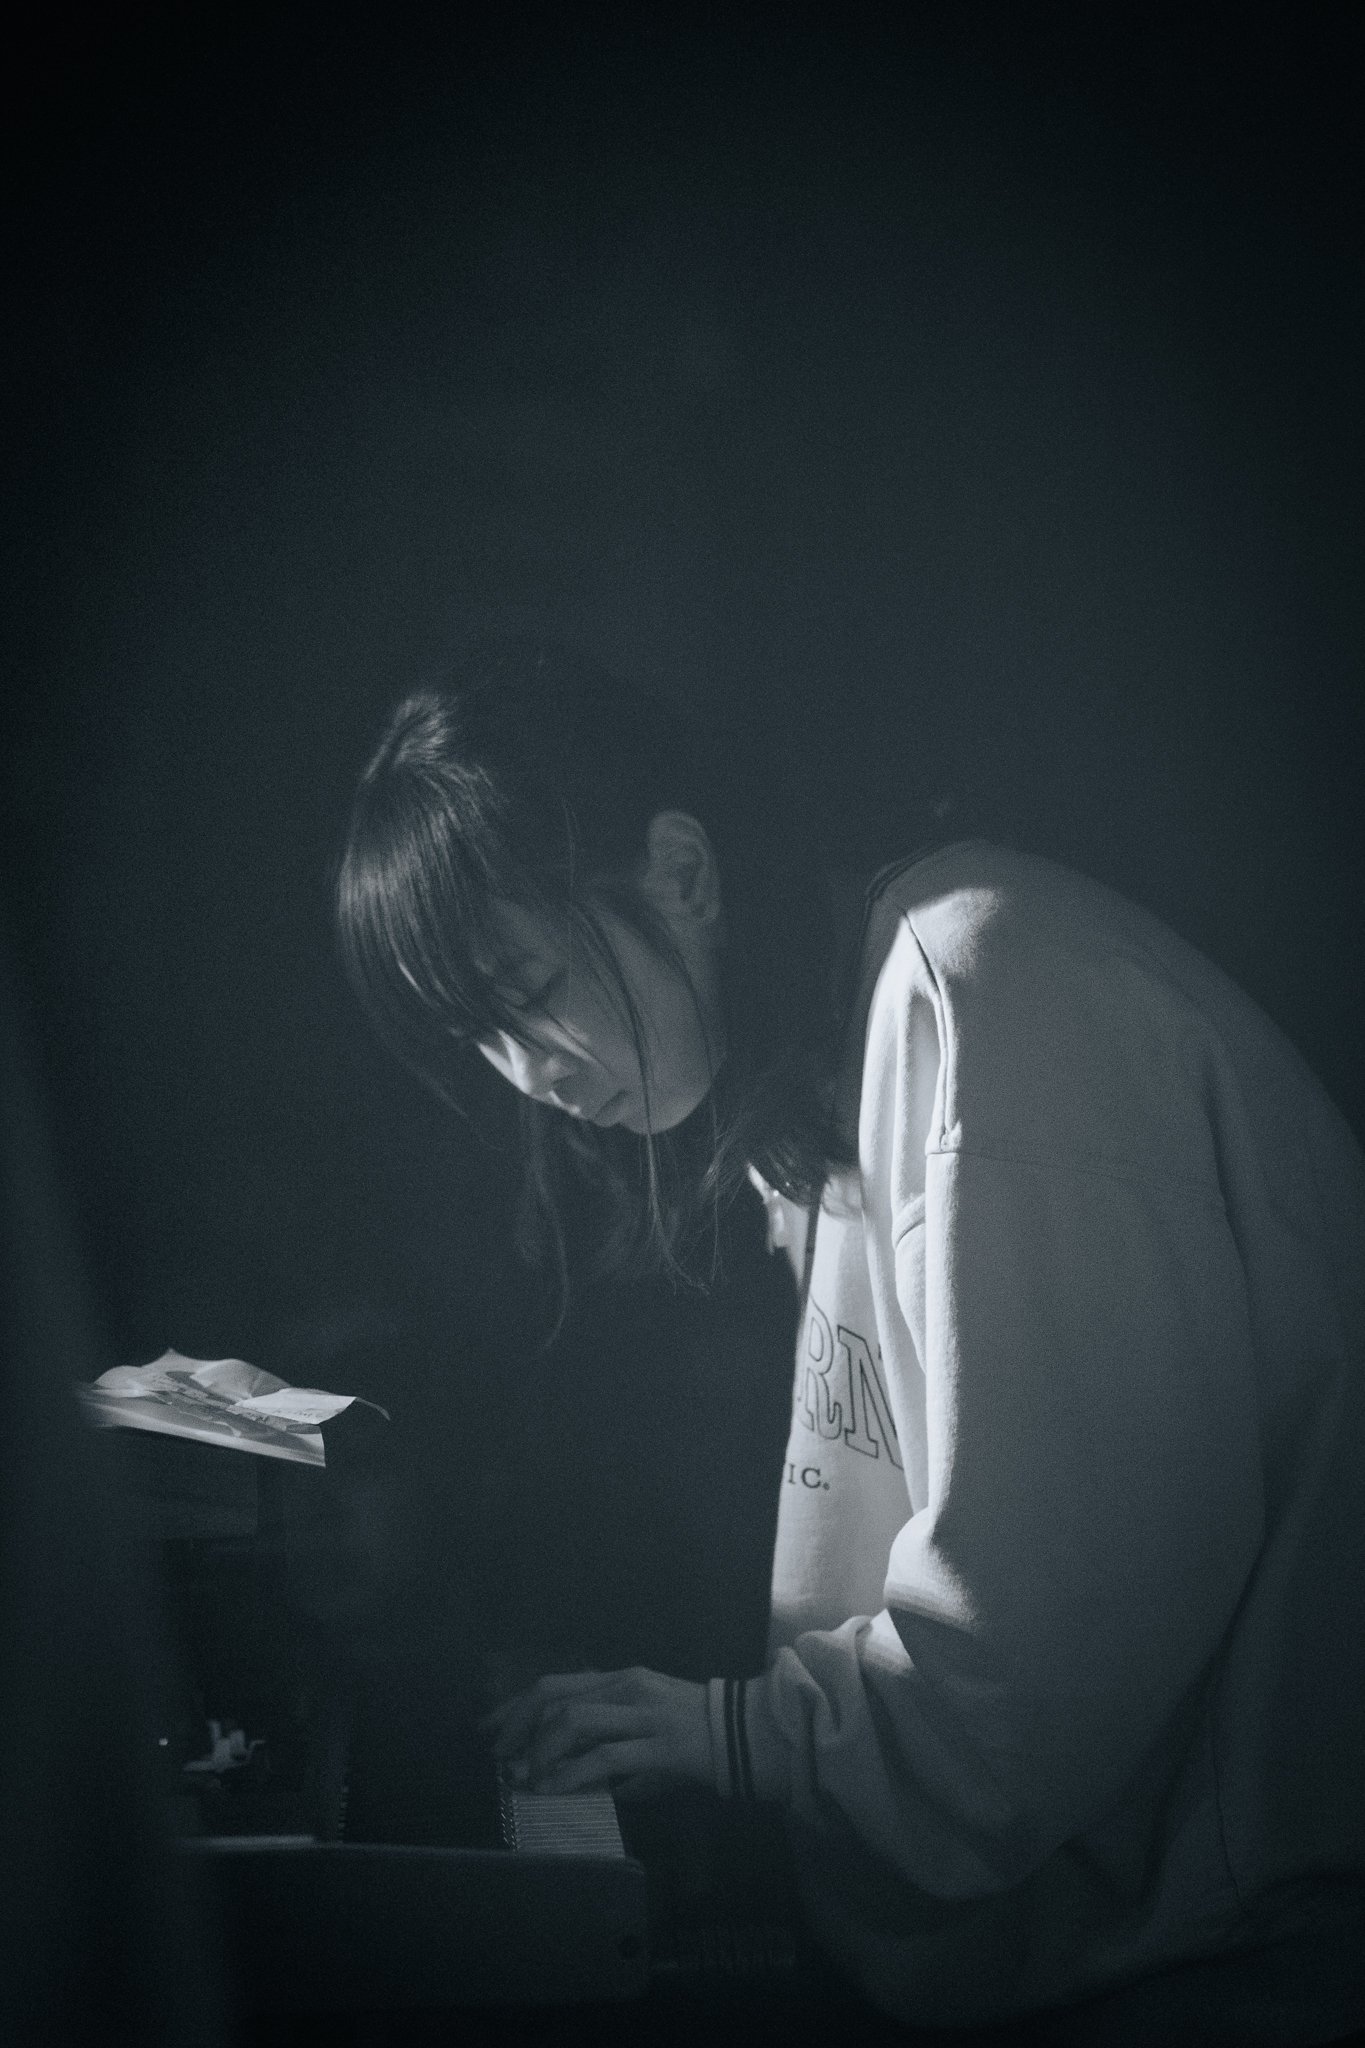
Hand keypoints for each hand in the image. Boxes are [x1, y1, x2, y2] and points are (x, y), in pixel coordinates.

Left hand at [480, 1665, 709, 1800]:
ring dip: (541, 1750)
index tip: (490, 1729)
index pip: (554, 1683)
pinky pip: (604, 1756)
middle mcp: (627, 1686)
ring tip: (526, 1776)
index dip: (515, 1705)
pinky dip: (570, 1773)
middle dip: (517, 1726)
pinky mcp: (659, 1744)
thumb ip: (605, 1739)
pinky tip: (553, 1788)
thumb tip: (560, 1767)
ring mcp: (643, 1712)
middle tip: (499, 1757)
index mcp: (620, 1678)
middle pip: (554, 1696)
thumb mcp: (642, 1727)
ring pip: (574, 1719)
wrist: (745, 1735)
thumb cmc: (691, 1734)